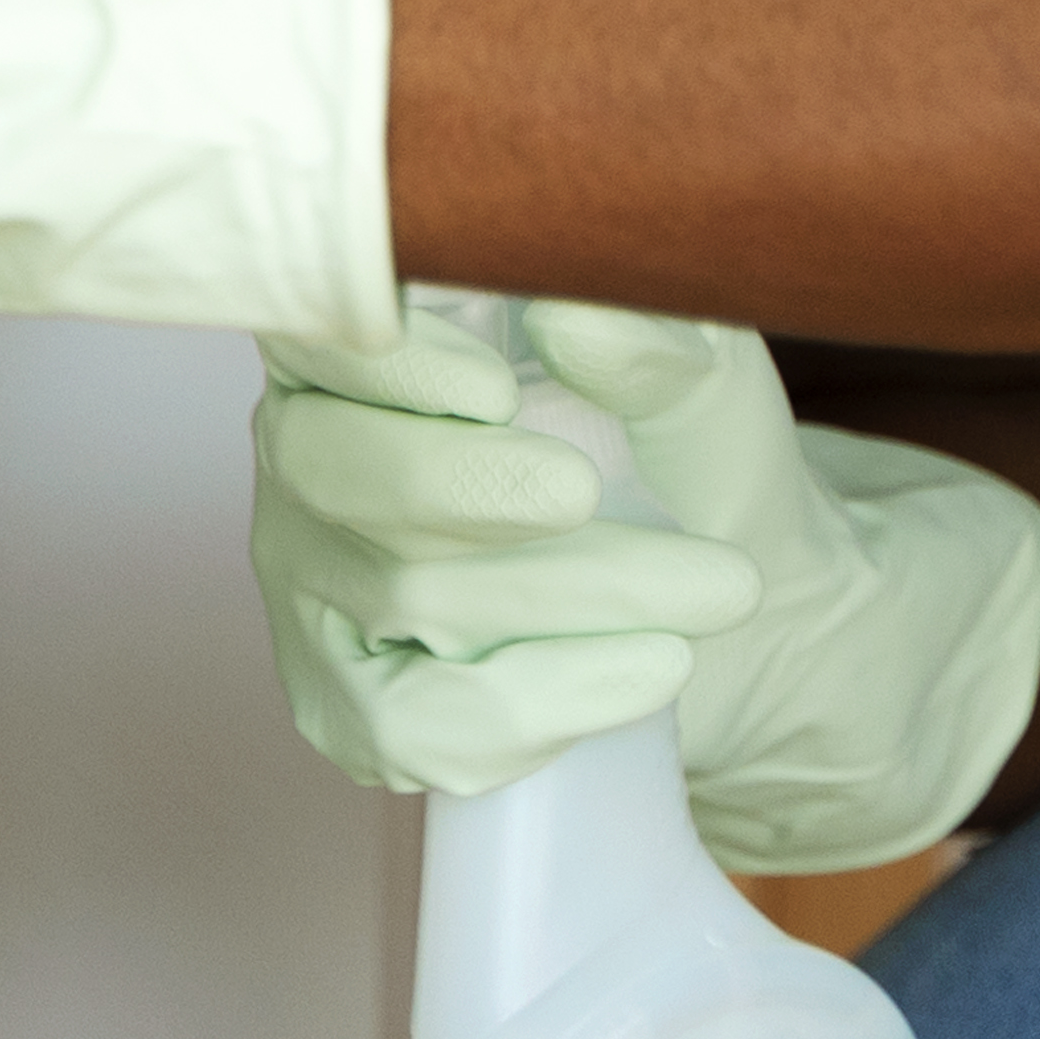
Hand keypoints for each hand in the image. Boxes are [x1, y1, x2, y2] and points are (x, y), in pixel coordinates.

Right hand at [252, 299, 1039, 868]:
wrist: (729, 597)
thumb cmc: (686, 457)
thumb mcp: (696, 384)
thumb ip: (645, 346)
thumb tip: (572, 320)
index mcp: (371, 344)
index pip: (318, 337)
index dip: (384, 365)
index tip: (498, 387)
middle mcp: (310, 455)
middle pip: (330, 470)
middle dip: (463, 485)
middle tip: (584, 492)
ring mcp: (315, 586)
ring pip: (402, 596)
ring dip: (570, 595)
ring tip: (714, 586)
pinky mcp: (348, 702)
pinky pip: (411, 718)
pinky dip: (545, 698)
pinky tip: (651, 668)